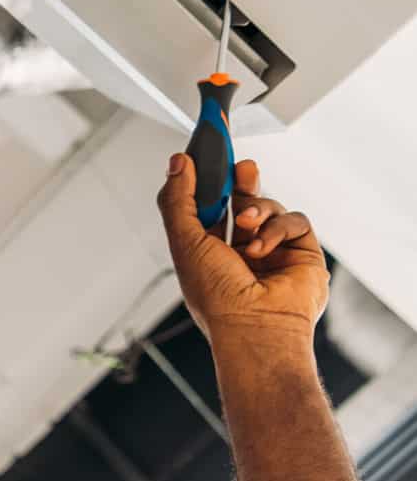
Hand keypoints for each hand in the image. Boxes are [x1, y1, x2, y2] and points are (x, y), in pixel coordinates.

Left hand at [157, 155, 328, 342]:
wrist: (256, 326)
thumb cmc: (215, 295)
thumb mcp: (184, 241)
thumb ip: (178, 200)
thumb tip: (177, 163)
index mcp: (207, 251)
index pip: (207, 206)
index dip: (207, 181)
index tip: (204, 154)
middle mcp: (239, 251)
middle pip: (242, 201)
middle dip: (241, 181)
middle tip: (240, 166)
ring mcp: (272, 252)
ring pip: (269, 207)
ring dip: (256, 210)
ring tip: (246, 227)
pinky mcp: (301, 252)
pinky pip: (294, 221)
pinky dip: (277, 229)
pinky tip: (262, 249)